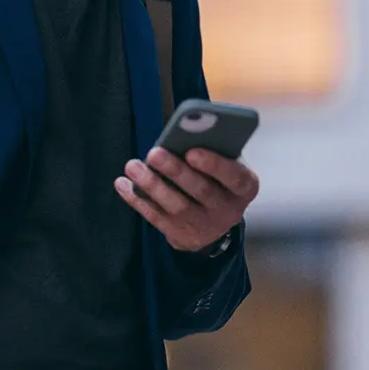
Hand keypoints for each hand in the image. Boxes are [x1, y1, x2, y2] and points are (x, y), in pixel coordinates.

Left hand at [116, 147, 259, 251]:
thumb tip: (185, 133)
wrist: (214, 220)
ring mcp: (204, 226)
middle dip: (175, 171)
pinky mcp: (180, 236)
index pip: (235, 177)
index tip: (192, 151)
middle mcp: (228, 211)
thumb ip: (215, 150)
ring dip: (152, 185)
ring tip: (133, 166)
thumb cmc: (218, 178)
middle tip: (154, 153)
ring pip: (176, 206)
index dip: (214, 165)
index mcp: (245, 187)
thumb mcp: (226, 164)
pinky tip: (123, 183)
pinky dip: (138, 200)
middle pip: (201, 190)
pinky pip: (156, 217)